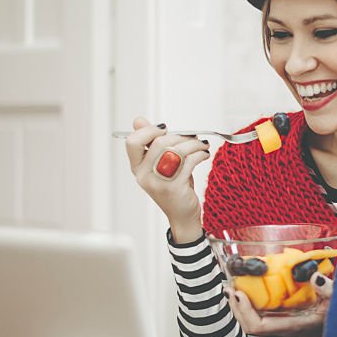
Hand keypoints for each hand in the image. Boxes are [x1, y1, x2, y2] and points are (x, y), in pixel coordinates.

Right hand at [125, 117, 210, 241]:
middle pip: (159, 143)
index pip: (132, 142)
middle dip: (181, 136)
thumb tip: (139, 120)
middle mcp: (144, 175)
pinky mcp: (174, 187)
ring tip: (202, 146)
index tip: (165, 129)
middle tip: (193, 138)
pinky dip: (200, 154)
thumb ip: (151, 143)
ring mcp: (158, 182)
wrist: (182, 216)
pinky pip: (189, 161)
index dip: (148, 131)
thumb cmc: (173, 187)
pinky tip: (204, 155)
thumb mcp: (160, 164)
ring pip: (176, 150)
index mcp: (137, 168)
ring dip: (194, 144)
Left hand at [225, 274, 333, 336]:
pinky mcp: (284, 315)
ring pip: (253, 319)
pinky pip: (261, 311)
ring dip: (240, 304)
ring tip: (233, 285)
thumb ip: (328, 289)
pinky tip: (248, 286)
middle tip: (229, 286)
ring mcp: (283, 322)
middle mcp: (284, 326)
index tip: (239, 293)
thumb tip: (314, 276)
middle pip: (249, 325)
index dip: (244, 312)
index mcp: (293, 325)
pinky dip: (251, 300)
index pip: (258, 327)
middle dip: (236, 307)